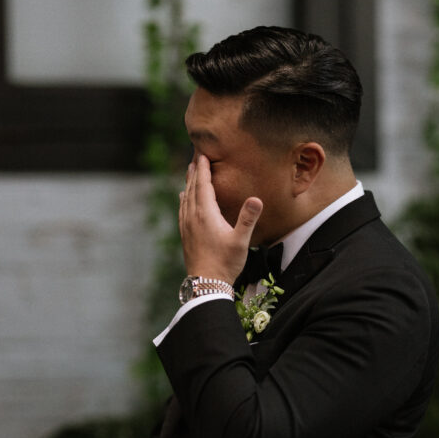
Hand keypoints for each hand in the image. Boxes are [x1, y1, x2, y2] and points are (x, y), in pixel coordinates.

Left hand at [179, 155, 262, 283]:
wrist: (206, 284)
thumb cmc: (225, 263)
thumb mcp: (241, 241)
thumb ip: (247, 219)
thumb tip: (256, 199)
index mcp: (205, 214)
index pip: (203, 185)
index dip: (203, 169)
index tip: (202, 153)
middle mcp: (192, 217)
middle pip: (192, 188)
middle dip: (194, 171)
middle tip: (195, 156)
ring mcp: (186, 226)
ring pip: (185, 198)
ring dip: (188, 183)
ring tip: (189, 171)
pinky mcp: (185, 235)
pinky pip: (182, 210)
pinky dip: (184, 198)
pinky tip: (183, 197)